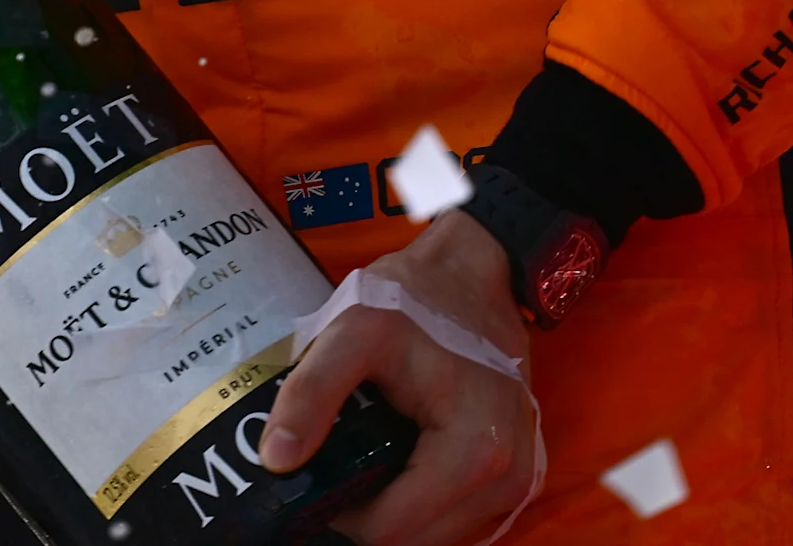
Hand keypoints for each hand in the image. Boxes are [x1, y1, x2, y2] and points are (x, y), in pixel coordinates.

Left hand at [261, 210, 538, 545]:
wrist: (476, 273)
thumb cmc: (417, 298)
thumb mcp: (353, 330)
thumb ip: (312, 393)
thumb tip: (276, 460)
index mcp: (475, 452)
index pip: (390, 530)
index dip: (339, 512)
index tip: (309, 475)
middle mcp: (506, 481)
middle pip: (414, 541)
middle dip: (365, 514)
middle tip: (329, 467)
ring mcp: (516, 483)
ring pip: (434, 536)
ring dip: (392, 511)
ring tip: (359, 458)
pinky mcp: (513, 477)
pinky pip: (454, 518)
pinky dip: (418, 503)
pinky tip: (391, 461)